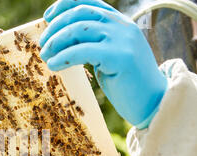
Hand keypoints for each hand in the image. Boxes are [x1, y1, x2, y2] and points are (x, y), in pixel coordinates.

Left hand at [39, 0, 167, 128]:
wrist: (153, 104)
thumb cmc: (127, 84)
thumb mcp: (108, 57)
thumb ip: (93, 44)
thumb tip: (62, 40)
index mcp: (120, 23)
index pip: (90, 2)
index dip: (65, 5)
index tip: (47, 16)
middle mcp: (122, 26)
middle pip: (80, 13)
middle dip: (56, 26)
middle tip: (42, 44)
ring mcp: (122, 39)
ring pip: (79, 29)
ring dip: (56, 41)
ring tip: (45, 56)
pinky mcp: (120, 56)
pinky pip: (82, 50)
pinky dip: (63, 57)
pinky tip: (53, 65)